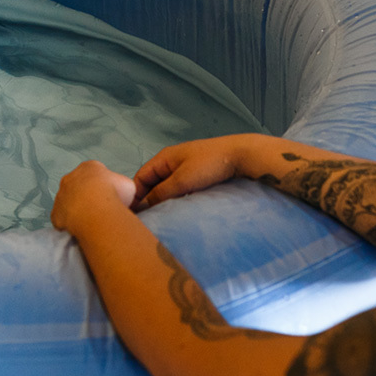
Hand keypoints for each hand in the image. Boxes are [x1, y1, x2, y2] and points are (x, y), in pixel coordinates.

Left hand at [52, 160, 137, 234]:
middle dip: (87, 195)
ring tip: (91, 220)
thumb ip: (122, 186)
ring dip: (77, 209)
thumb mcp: (128, 185)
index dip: (103, 185)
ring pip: (68, 202)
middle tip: (100, 208)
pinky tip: (81, 228)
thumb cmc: (114, 195)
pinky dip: (70, 223)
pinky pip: (62, 218)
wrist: (95, 211)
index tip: (110, 195)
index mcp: (89, 167)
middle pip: (78, 185)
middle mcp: (70, 178)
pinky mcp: (55, 213)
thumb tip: (123, 194)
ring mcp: (60, 195)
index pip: (95, 173)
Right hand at [133, 135, 250, 209]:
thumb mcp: (182, 181)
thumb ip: (160, 193)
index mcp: (164, 158)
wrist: (242, 155)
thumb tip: (143, 206)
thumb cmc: (210, 165)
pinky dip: (177, 198)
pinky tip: (179, 211)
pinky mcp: (198, 174)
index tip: (133, 216)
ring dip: (163, 200)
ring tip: (162, 218)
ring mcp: (186, 167)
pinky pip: (180, 188)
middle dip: (148, 200)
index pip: (140, 177)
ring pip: (167, 187)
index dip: (134, 196)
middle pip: (152, 183)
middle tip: (147, 220)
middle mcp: (172, 161)